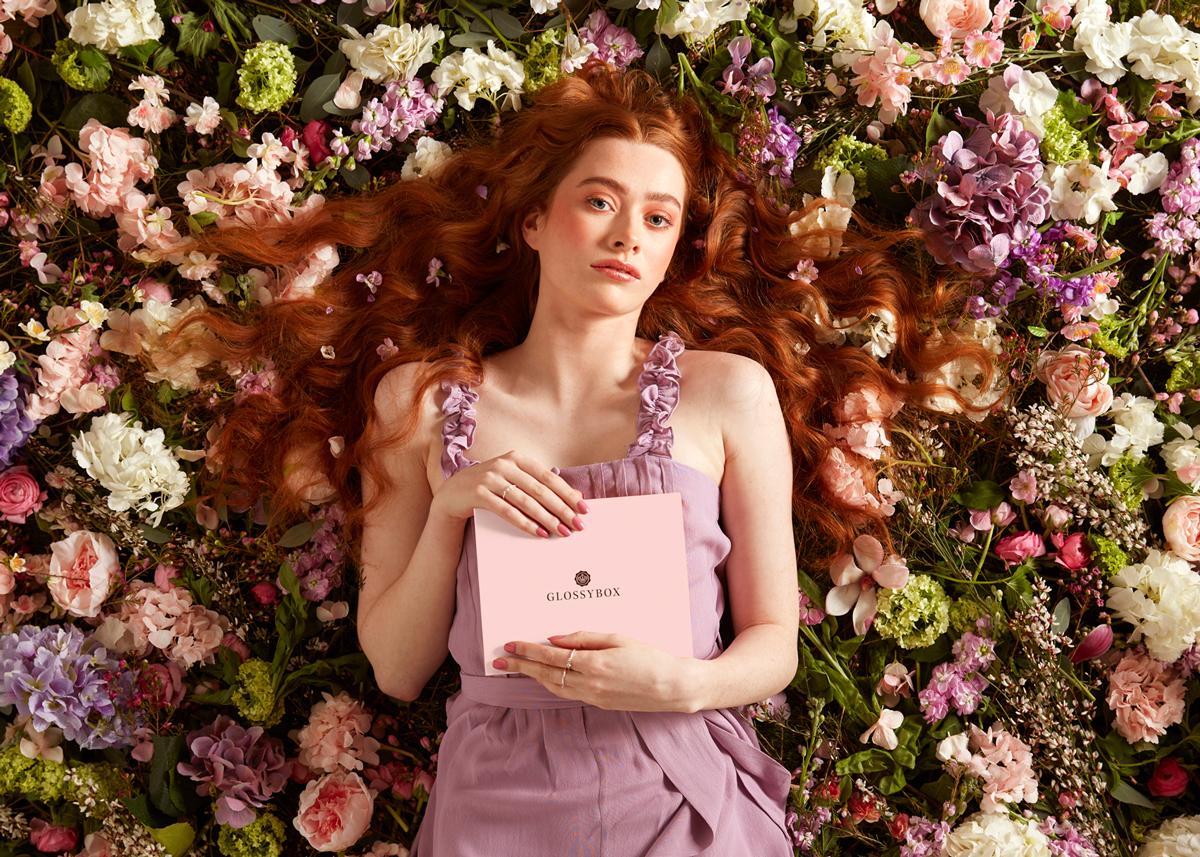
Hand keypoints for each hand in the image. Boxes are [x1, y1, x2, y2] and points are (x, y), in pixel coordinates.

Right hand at [430, 450, 587, 538]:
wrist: (452, 495)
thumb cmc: (489, 489)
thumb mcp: (514, 482)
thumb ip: (540, 487)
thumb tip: (576, 498)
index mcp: (516, 458)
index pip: (549, 477)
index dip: (568, 493)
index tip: (584, 508)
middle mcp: (504, 464)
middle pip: (540, 490)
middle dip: (561, 509)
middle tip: (577, 525)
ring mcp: (489, 477)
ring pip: (525, 501)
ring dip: (546, 518)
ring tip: (560, 532)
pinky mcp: (478, 493)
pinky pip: (507, 511)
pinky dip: (525, 523)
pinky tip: (538, 532)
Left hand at [492, 631, 699, 712]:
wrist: (672, 687)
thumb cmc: (649, 658)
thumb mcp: (617, 638)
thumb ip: (584, 638)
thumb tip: (555, 640)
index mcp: (593, 664)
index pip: (550, 657)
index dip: (527, 650)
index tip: (510, 645)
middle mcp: (589, 684)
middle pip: (545, 674)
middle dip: (520, 665)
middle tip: (498, 660)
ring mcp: (593, 697)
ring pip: (553, 687)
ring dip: (533, 677)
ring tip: (516, 668)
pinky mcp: (599, 704)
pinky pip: (567, 693)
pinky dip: (552, 684)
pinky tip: (544, 677)